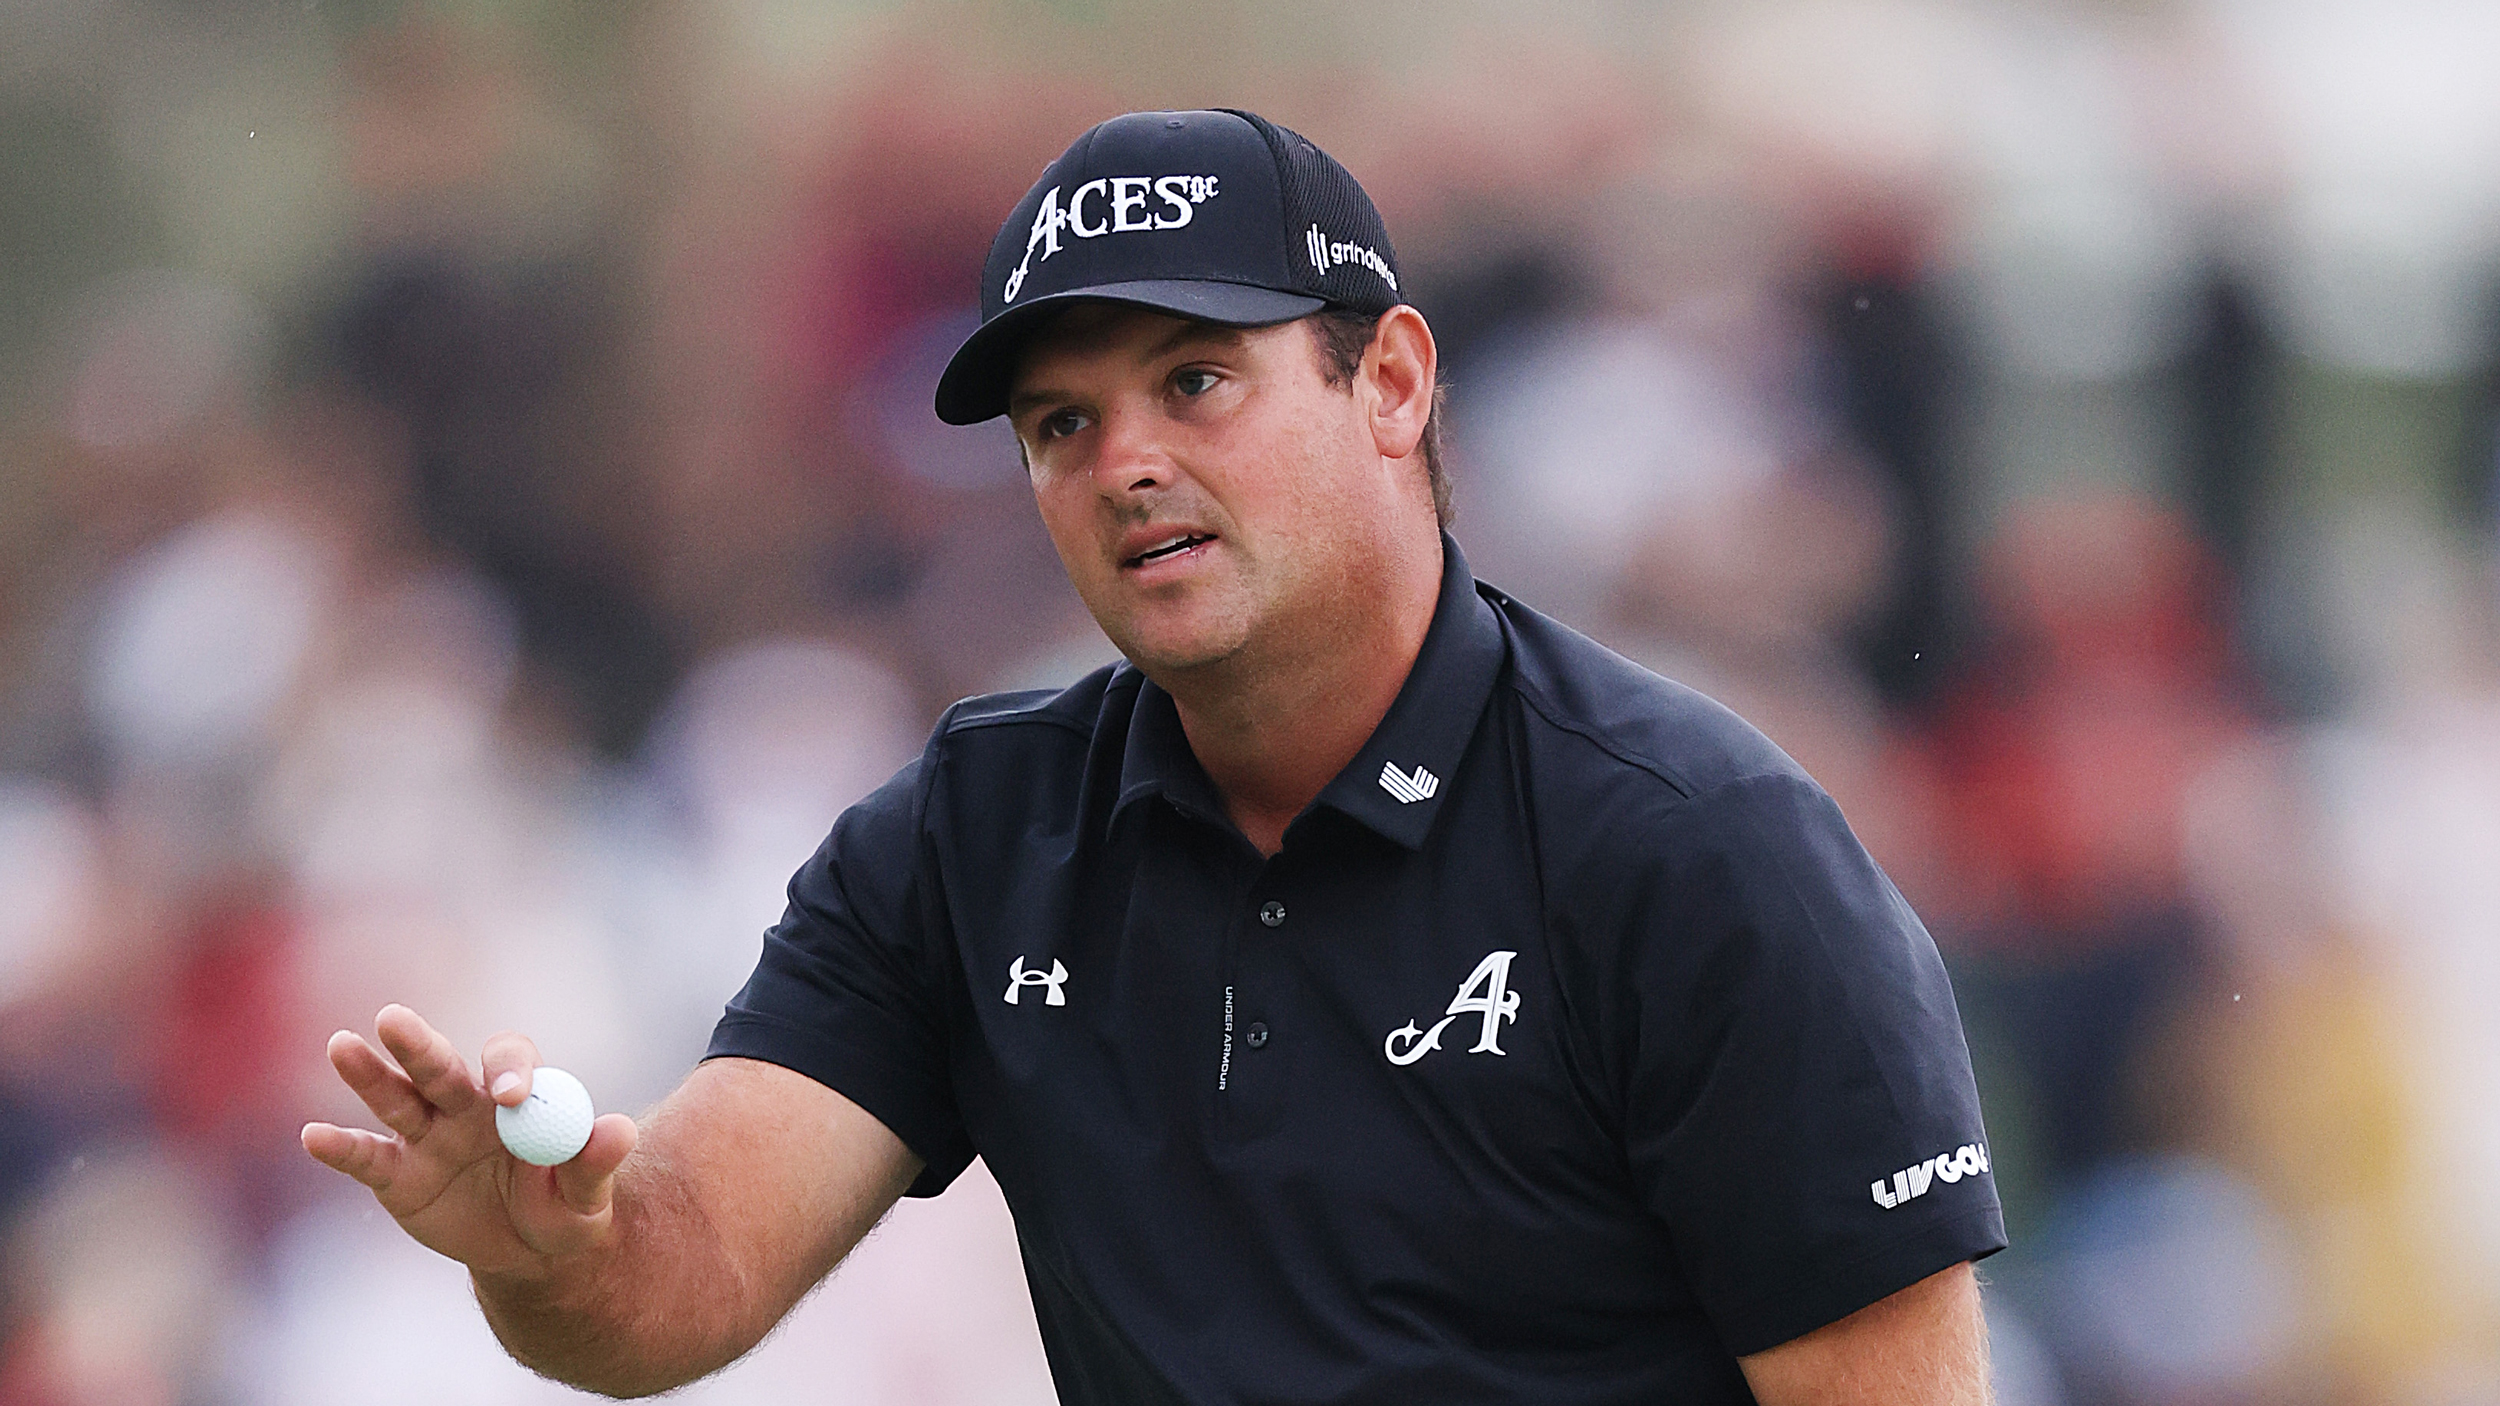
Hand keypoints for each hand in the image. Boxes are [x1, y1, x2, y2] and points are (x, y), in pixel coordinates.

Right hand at [301, 1004, 639, 1280]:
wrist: (531, 1254)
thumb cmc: (565, 1209)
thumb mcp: (588, 1195)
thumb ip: (598, 1162)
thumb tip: (620, 1129)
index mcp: (517, 1097)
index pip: (510, 1062)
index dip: (510, 1071)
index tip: (512, 1094)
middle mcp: (465, 1105)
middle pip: (440, 1066)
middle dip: (419, 1045)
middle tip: (393, 1018)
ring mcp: (426, 1137)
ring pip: (396, 1099)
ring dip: (369, 1075)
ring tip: (340, 1046)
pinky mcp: (396, 1176)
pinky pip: (367, 1159)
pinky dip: (341, 1149)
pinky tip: (314, 1137)